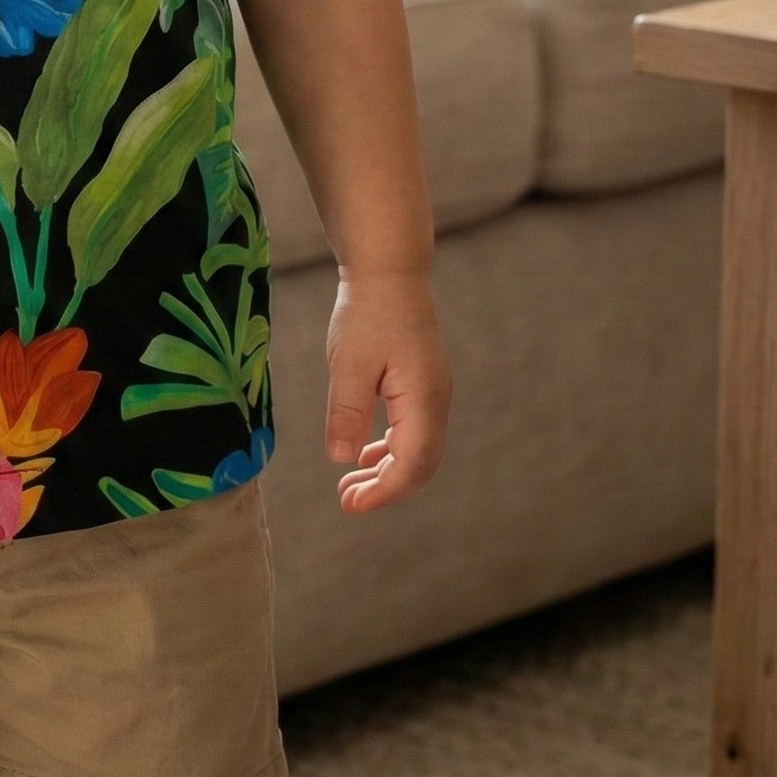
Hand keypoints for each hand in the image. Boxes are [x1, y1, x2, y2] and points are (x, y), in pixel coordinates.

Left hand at [323, 269, 450, 514]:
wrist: (389, 271)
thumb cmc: (368, 312)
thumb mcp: (349, 363)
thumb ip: (347, 411)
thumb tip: (342, 459)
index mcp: (422, 399)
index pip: (412, 464)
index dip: (384, 492)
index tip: (352, 505)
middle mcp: (435, 402)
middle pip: (420, 465)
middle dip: (385, 489)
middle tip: (346, 501)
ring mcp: (431, 394)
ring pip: (417, 450)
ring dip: (386, 472)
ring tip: (350, 485)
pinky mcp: (421, 385)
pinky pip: (412, 431)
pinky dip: (390, 450)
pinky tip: (364, 454)